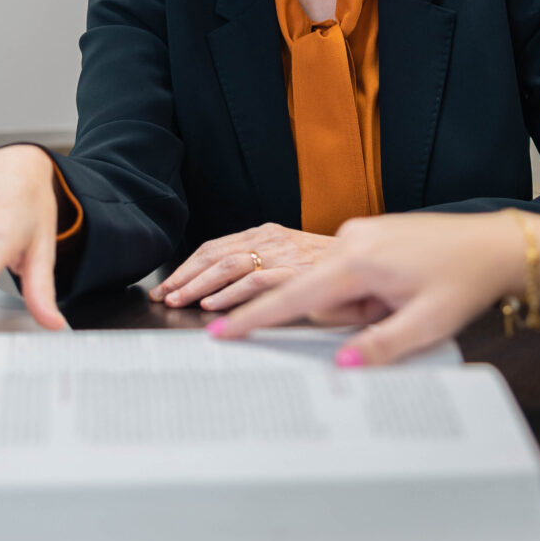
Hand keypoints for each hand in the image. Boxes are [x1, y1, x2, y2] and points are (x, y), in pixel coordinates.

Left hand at [150, 223, 334, 311]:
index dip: (188, 267)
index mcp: (268, 234)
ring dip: (199, 285)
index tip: (168, 286)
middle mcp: (272, 239)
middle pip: (215, 253)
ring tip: (179, 301)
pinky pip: (255, 280)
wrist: (375, 265)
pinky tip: (212, 306)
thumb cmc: (334, 270)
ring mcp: (284, 253)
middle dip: (184, 276)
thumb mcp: (293, 262)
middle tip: (164, 295)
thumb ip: (264, 270)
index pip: (216, 247)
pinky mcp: (297, 271)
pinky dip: (230, 293)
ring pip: (229, 265)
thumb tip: (224, 290)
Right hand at [211, 212, 528, 363]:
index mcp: (358, 261)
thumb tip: (341, 366)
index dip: (254, 319)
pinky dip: (369, 289)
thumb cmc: (464, 280)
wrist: (494, 243)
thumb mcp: (426, 324)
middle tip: (397, 312)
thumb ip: (379, 347)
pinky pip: (351, 271)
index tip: (220, 333)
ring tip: (407, 298)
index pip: (293, 297)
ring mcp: (359, 232)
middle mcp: (351, 239)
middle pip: (320, 294)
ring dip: (365, 303)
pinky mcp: (369, 233)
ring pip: (337, 284)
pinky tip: (406, 286)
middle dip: (352, 316)